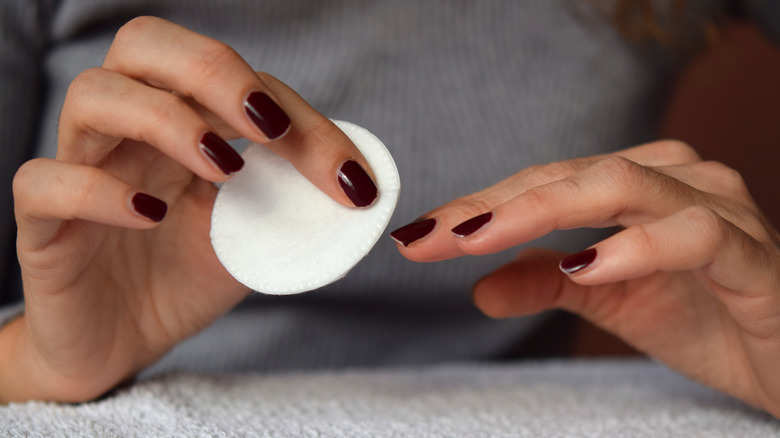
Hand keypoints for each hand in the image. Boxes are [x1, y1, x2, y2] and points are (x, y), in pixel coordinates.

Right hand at [0, 16, 376, 402]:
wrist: (120, 348)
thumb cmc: (181, 282)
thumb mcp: (251, 242)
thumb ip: (291, 208)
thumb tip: (361, 190)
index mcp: (180, 126)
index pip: (234, 85)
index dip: (297, 117)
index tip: (350, 178)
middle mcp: (127, 133)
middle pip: (145, 46)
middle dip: (214, 71)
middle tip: (267, 125)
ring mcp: (81, 170)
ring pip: (95, 95)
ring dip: (167, 120)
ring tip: (222, 167)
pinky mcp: (43, 226)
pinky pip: (46, 182)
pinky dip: (100, 190)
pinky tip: (152, 215)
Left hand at [391, 140, 779, 417]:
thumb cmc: (708, 316)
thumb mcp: (609, 301)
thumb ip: (547, 284)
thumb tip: (477, 288)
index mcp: (639, 183)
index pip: (544, 182)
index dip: (479, 207)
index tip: (418, 236)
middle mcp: (677, 180)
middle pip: (570, 175)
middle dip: (493, 207)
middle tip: (433, 236)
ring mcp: (717, 209)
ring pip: (623, 186)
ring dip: (544, 211)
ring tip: (480, 241)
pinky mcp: (752, 256)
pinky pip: (693, 235)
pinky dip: (636, 248)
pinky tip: (587, 266)